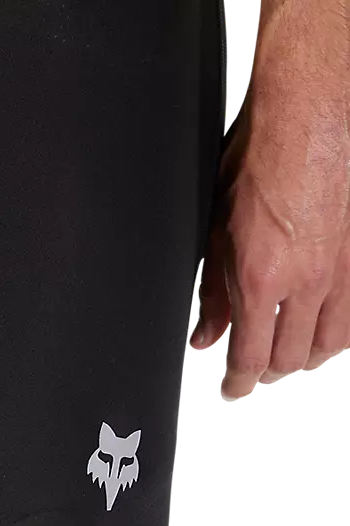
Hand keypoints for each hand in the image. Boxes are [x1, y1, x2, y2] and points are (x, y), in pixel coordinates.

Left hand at [189, 4, 349, 400]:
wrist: (312, 119)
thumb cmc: (261, 163)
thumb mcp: (216, 233)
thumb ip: (211, 293)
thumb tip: (205, 337)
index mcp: (260, 279)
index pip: (249, 357)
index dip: (238, 383)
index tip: (231, 391)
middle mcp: (307, 283)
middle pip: (289, 359)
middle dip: (266, 373)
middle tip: (252, 372)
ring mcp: (344, 273)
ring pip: (329, 346)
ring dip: (303, 360)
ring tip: (286, 360)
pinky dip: (339, 338)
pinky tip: (326, 335)